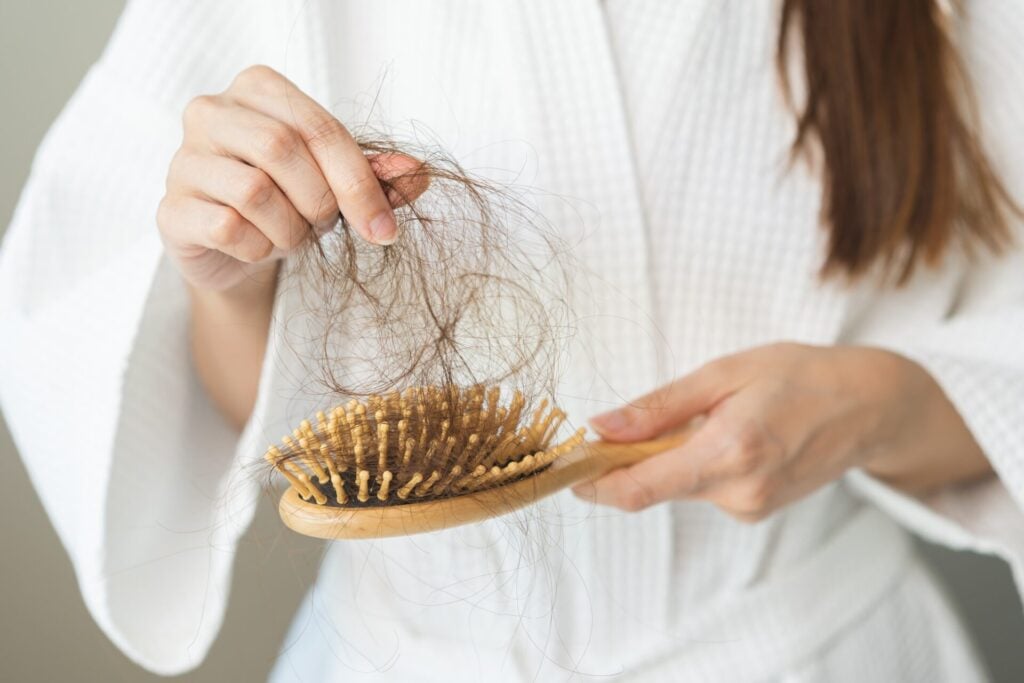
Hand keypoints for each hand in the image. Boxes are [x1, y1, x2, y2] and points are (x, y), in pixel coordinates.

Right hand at [157, 64, 427, 291]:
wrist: (239, 251)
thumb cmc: (291, 201)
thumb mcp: (340, 185)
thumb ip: (380, 177)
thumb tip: (418, 172)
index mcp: (259, 89)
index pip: (319, 127)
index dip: (359, 182)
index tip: (385, 230)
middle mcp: (212, 111)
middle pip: (281, 149)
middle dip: (320, 202)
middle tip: (324, 227)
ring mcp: (183, 158)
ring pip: (253, 191)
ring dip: (289, 230)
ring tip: (289, 235)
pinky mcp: (170, 209)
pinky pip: (226, 228)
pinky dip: (257, 249)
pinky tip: (257, 247)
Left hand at [573, 342, 990, 520]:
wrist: (870, 406)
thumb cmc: (800, 376)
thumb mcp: (724, 373)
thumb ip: (658, 407)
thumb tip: (600, 427)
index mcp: (729, 452)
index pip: (639, 488)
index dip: (594, 484)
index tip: (567, 470)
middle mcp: (740, 491)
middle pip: (654, 486)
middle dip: (632, 459)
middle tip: (629, 421)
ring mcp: (751, 506)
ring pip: (680, 485)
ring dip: (671, 457)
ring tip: (714, 416)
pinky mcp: (757, 510)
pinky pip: (705, 487)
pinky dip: (699, 462)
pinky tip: (732, 434)